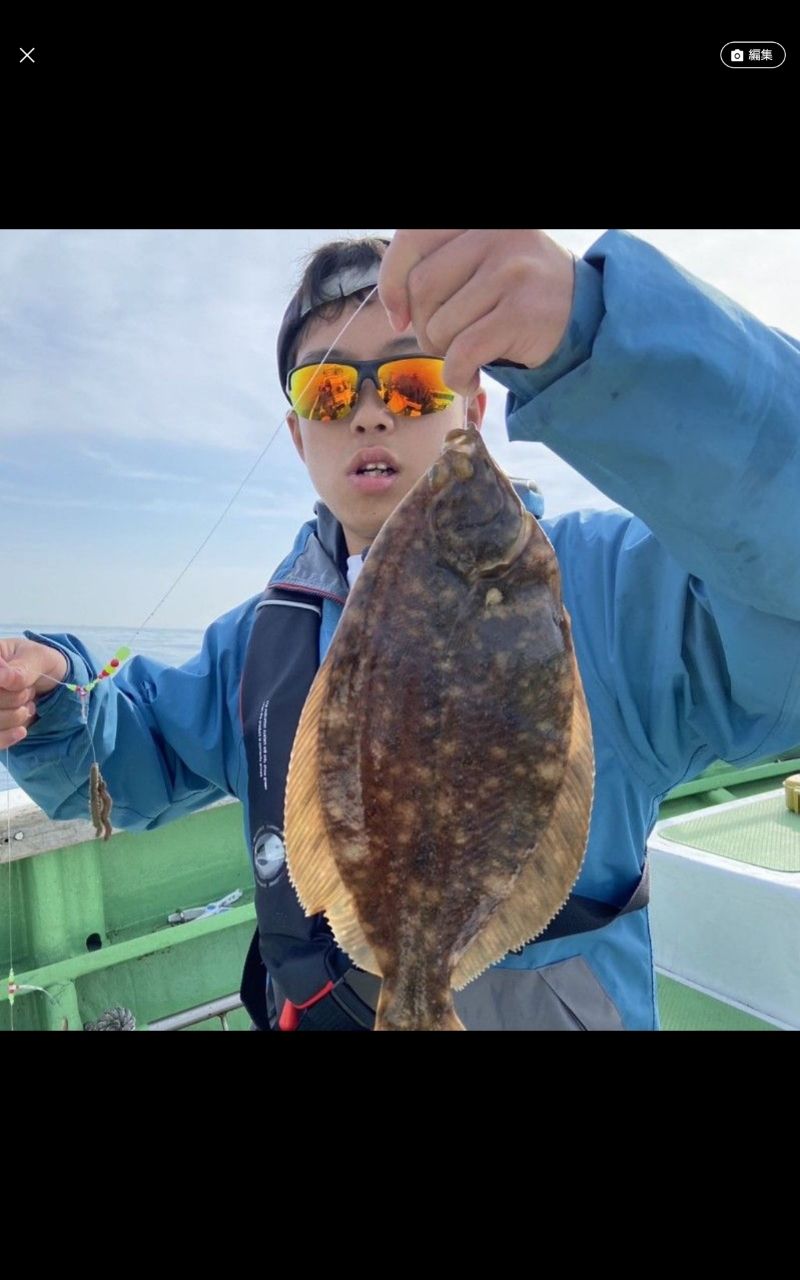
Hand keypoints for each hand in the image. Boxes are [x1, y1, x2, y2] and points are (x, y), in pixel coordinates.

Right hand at [0, 637, 67, 747]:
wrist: (55, 684)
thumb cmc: (44, 664)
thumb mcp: (39, 659)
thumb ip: (21, 668)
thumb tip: (0, 676)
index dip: (7, 689)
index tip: (22, 683)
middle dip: (15, 699)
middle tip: (29, 690)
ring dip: (15, 716)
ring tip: (28, 703)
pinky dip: (6, 736)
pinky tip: (21, 730)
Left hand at [378, 230, 574, 395]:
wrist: (585, 316)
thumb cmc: (518, 293)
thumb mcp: (483, 258)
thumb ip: (441, 264)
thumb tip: (395, 310)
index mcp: (479, 220)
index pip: (414, 238)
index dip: (393, 281)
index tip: (399, 316)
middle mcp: (497, 234)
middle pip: (422, 289)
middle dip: (423, 327)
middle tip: (445, 342)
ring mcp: (511, 272)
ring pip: (440, 325)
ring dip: (444, 355)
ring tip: (467, 357)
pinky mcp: (520, 314)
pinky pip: (462, 354)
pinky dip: (457, 377)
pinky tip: (470, 380)